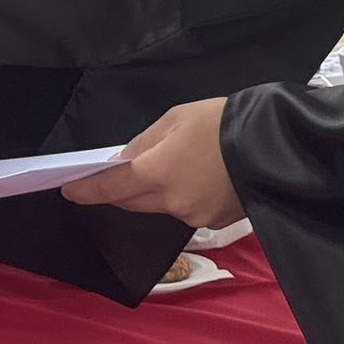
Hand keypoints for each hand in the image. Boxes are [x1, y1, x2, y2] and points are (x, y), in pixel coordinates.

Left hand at [63, 97, 242, 228]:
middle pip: (132, 202)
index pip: (112, 187)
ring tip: (176, 166)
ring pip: (159, 207)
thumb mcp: (176, 119)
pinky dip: (182, 197)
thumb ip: (143, 143)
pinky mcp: (213, 224)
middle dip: (122, 189)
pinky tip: (199, 178)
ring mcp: (193, 217)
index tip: (70, 192)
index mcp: (157, 172)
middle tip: (121, 172)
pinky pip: (185, 212)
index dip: (88, 191)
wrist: (273, 143)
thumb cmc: (222, 121)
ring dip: (156, 192)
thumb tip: (122, 162)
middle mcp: (171, 202)